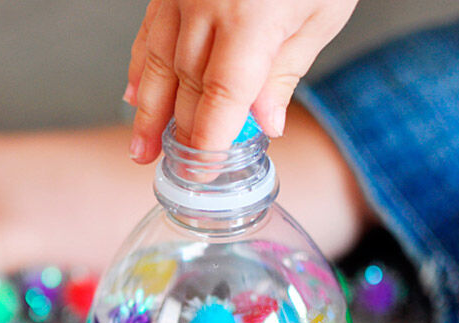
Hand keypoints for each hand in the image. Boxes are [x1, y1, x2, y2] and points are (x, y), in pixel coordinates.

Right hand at [125, 0, 357, 162]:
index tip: (202, 171)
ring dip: (148, 111)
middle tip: (173, 168)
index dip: (208, 141)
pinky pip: (150, 33)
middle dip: (179, 133)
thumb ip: (286, 71)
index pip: (221, 98)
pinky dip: (142, 68)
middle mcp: (208, 4)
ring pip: (158, 63)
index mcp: (252, 17)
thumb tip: (263, 123)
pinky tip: (135, 94)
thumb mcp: (323, 12)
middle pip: (186, 86)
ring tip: (141, 147)